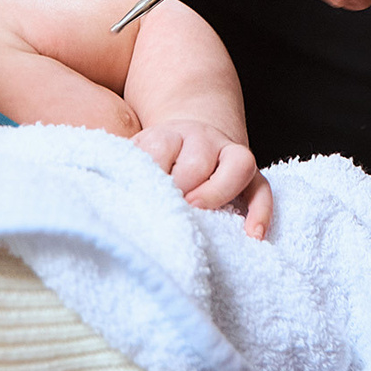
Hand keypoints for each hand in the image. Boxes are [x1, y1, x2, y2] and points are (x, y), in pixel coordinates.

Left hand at [133, 120, 272, 236]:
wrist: (188, 137)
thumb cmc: (154, 161)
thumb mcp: (134, 157)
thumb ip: (125, 172)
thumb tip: (107, 201)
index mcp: (167, 135)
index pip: (158, 149)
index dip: (151, 174)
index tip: (141, 194)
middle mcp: (202, 139)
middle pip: (197, 160)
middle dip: (182, 188)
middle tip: (166, 210)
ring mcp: (230, 154)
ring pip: (238, 164)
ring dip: (217, 194)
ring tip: (199, 217)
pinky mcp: (251, 176)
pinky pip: (263, 189)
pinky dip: (260, 211)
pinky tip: (252, 235)